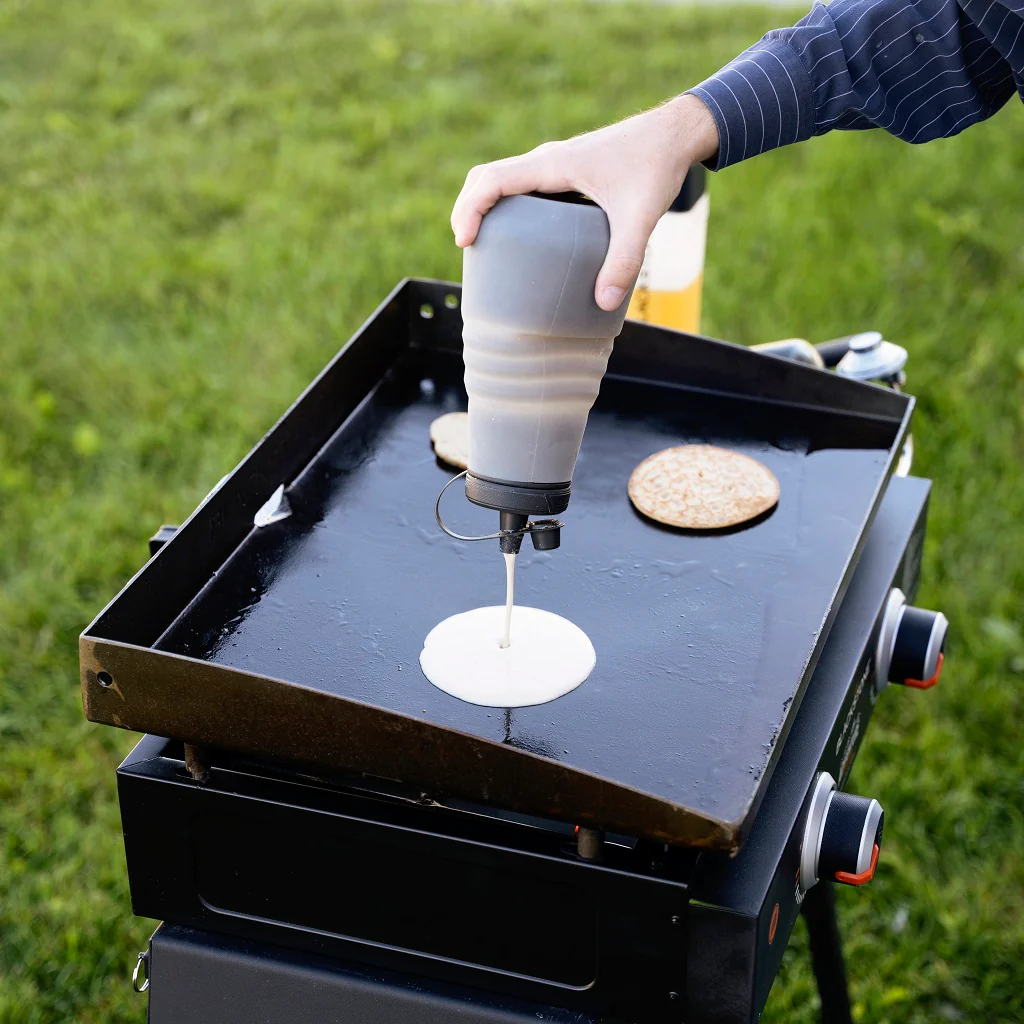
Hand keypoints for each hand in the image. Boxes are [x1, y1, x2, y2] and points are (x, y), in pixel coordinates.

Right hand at [451, 94, 718, 310]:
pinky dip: (509, 205)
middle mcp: (548, 160)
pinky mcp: (567, 170)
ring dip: (485, 205)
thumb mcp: (641, 216)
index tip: (465, 241)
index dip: (470, 207)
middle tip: (467, 247)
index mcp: (554, 164)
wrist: (676, 133)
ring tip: (485, 245)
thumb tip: (603, 302)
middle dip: (468, 209)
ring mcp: (556, 163)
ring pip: (504, 179)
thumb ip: (624, 260)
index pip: (493, 178)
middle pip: (487, 177)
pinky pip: (524, 185)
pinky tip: (522, 236)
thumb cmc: (657, 165)